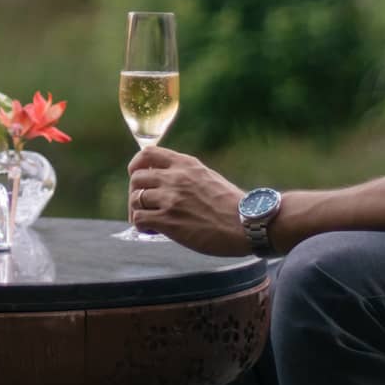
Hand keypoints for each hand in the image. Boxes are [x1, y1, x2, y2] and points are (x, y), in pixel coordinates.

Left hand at [128, 147, 242, 254]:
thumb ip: (187, 176)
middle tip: (142, 206)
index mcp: (186, 164)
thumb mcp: (209, 177)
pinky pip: (139, 219)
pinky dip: (141, 226)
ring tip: (148, 221)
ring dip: (137, 211)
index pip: (148, 153)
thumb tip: (168, 184)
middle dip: (135, 192)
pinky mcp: (169, 220)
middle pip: (136, 177)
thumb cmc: (234, 206)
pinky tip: (152, 231)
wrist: (248, 223)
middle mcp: (175, 177)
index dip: (137, 165)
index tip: (138, 176)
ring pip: (135, 199)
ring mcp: (171, 199)